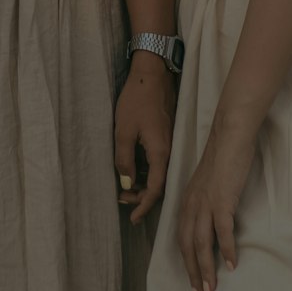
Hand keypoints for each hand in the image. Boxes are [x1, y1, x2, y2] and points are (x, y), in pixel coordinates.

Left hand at [114, 55, 175, 222]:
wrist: (152, 72)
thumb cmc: (137, 99)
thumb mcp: (123, 131)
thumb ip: (124, 160)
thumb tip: (126, 184)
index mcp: (160, 153)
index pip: (155, 190)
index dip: (144, 206)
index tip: (132, 218)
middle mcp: (169, 151)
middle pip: (159, 184)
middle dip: (141, 196)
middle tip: (122, 199)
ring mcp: (169, 142)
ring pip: (159, 173)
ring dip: (143, 183)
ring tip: (125, 187)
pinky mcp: (166, 135)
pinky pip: (159, 162)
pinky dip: (147, 171)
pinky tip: (134, 169)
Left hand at [177, 114, 256, 290]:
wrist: (230, 134)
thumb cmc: (222, 156)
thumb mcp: (208, 181)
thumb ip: (206, 200)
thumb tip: (213, 221)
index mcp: (187, 200)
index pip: (182, 237)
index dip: (186, 262)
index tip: (193, 282)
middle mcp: (192, 203)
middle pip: (188, 245)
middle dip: (193, 273)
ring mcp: (206, 202)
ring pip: (201, 243)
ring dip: (206, 269)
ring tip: (212, 289)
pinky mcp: (222, 199)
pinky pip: (222, 230)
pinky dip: (226, 250)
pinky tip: (231, 265)